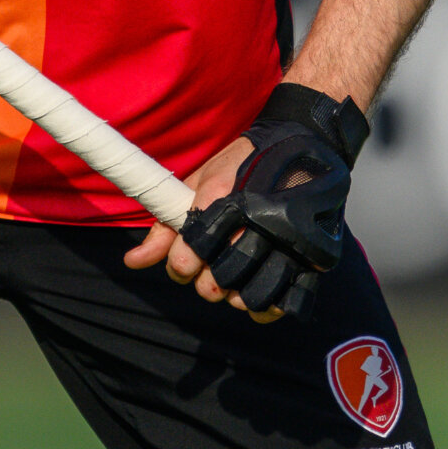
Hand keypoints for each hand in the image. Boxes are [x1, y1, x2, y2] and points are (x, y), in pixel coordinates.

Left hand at [124, 84, 368, 320]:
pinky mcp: (316, 254)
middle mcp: (258, 220)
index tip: (186, 258)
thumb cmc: (241, 164)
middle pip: (215, 283)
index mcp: (224, 198)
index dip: (181, 264)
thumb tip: (131, 262)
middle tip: (212, 267)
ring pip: (247, 298)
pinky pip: (286, 302)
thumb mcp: (198, 182)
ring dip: (235, 296)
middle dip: (205, 281)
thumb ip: (165, 225)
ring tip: (235, 279)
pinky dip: (269, 307)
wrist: (305, 141)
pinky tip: (260, 293)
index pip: (189, 255)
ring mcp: (290, 240)